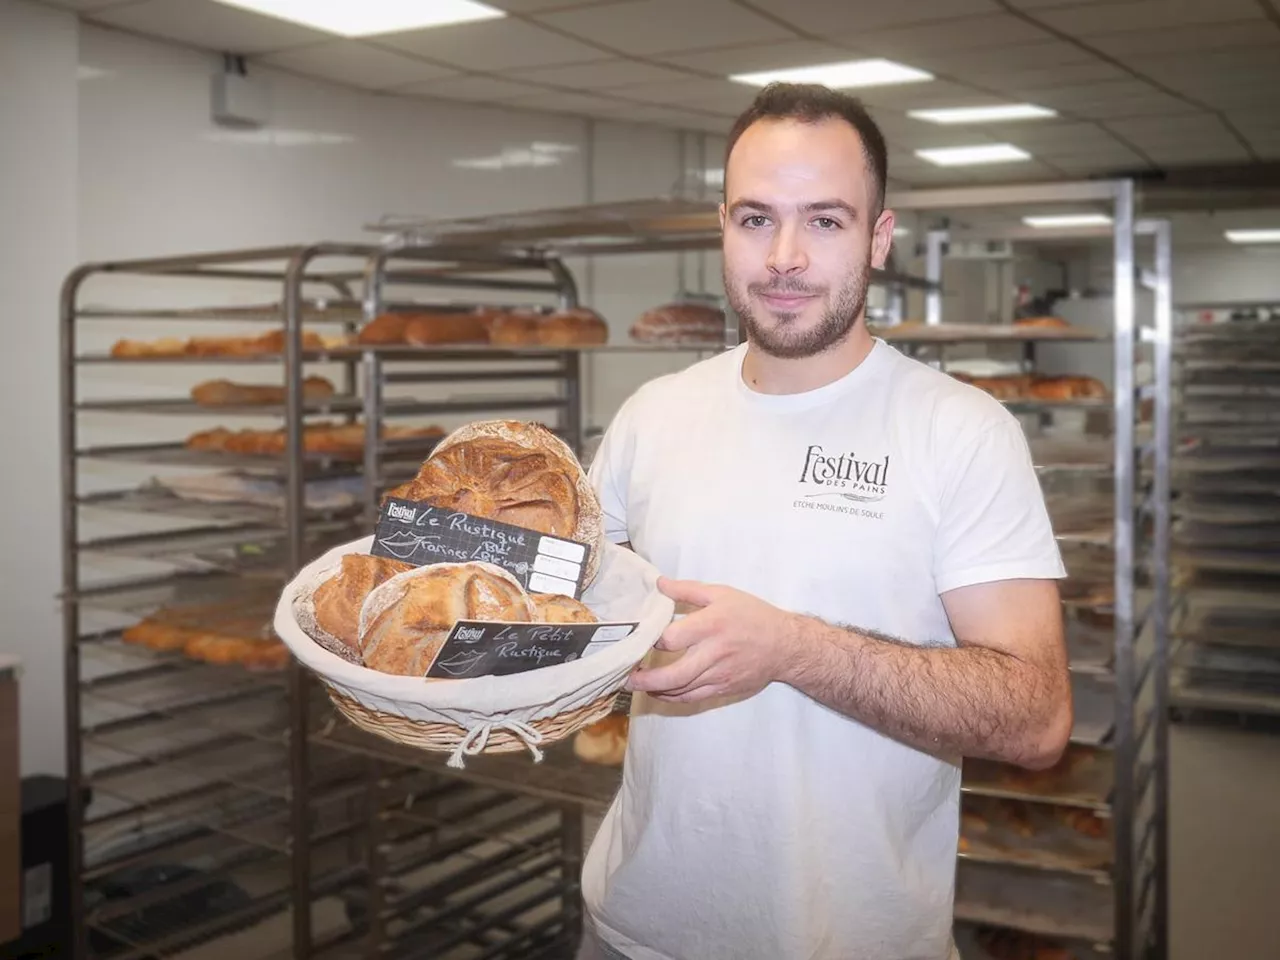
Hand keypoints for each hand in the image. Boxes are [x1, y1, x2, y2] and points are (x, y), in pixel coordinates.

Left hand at [628, 577, 796, 703]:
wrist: (786, 645)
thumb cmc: (753, 615)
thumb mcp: (721, 593)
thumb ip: (687, 589)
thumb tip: (659, 584)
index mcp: (712, 625)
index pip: (672, 639)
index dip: (651, 641)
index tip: (640, 639)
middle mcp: (715, 653)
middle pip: (674, 675)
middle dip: (645, 680)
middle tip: (626, 677)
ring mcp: (720, 675)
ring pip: (681, 691)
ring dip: (655, 690)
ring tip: (637, 684)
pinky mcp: (724, 689)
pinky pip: (693, 698)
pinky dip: (673, 697)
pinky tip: (660, 691)